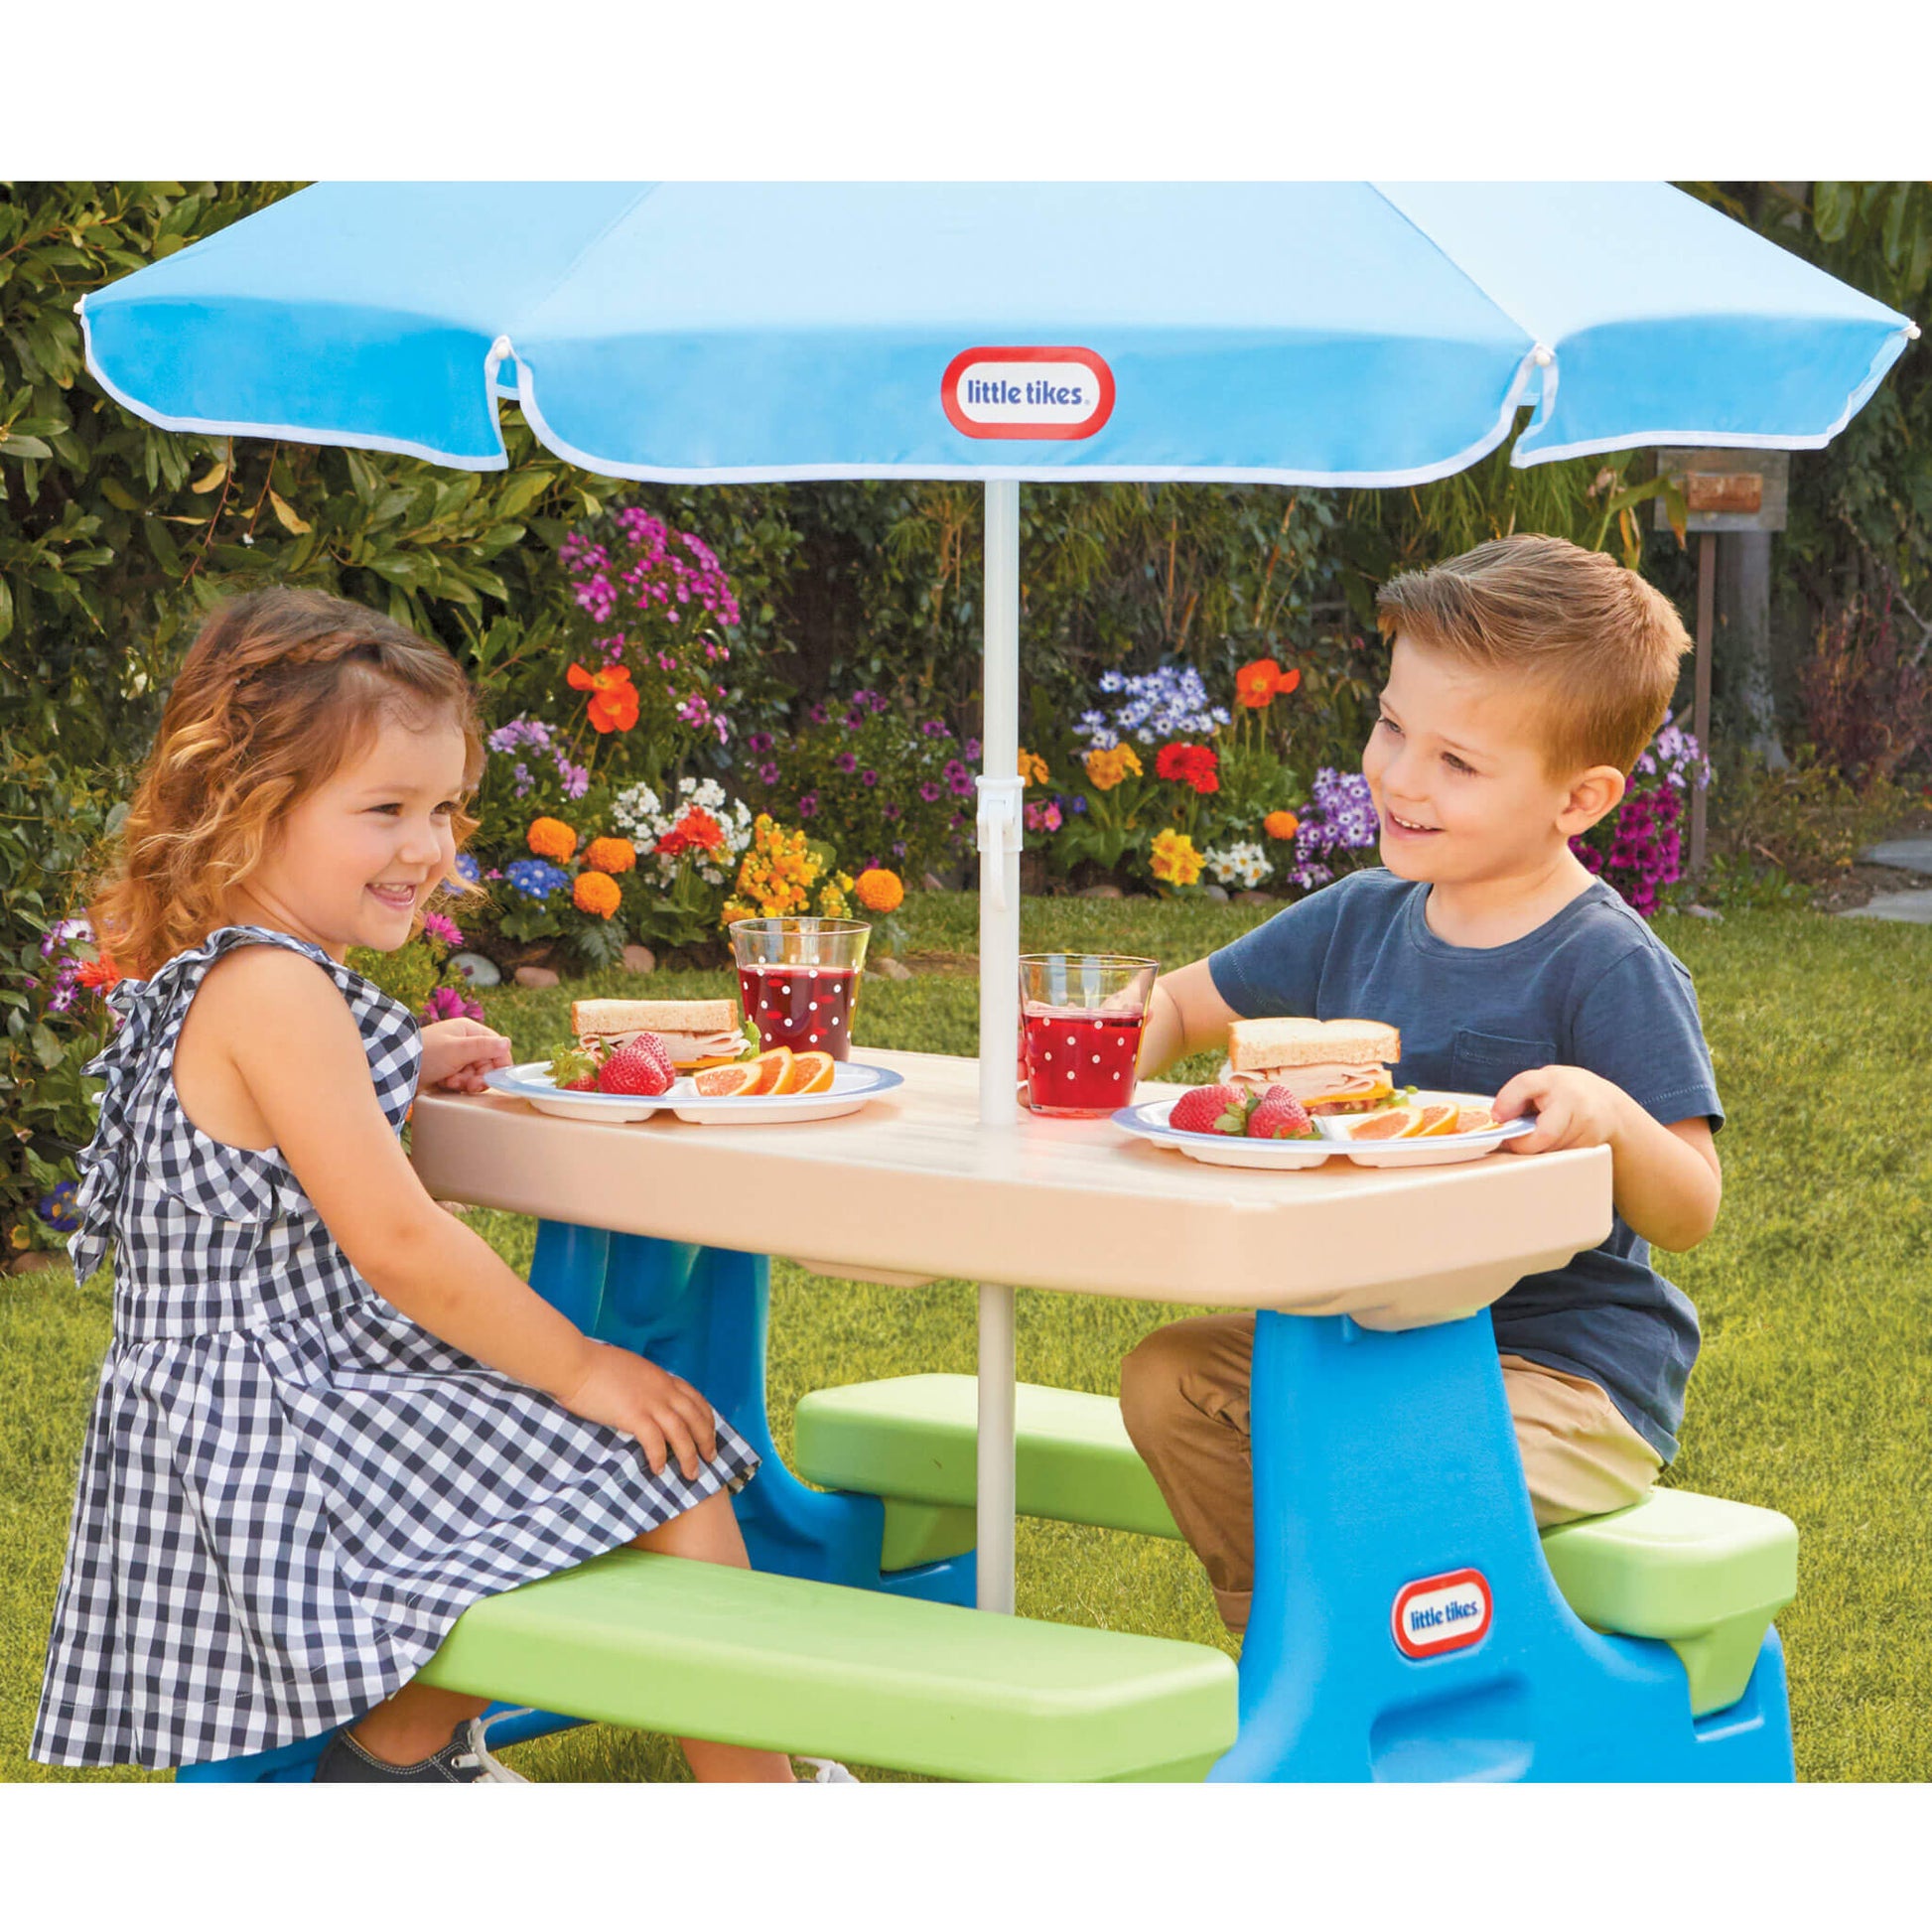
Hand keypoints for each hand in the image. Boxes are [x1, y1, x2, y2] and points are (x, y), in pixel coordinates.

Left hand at [420, 1018, 512, 1092]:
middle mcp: (464, 1043)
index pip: (496, 1046)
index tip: (495, 1077)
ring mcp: (456, 1058)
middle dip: (479, 1076)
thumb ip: (484, 1047)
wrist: (397, 1068)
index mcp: (468, 1030)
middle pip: (487, 1063)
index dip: (498, 1063)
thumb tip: (507, 1042)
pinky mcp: (448, 1072)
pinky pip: (463, 1081)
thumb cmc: (426, 1053)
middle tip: (470, 1083)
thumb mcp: (457, 1049)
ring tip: (452, 1082)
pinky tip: (446, 1083)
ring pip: (475, 1074)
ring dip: (467, 1081)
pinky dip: (457, 1085)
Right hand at [559, 1343, 719, 1478]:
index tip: (710, 1430)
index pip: (694, 1397)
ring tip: (691, 1473)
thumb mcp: (630, 1369)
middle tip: (710, 1457)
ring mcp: (649, 1402)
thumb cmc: (594, 1366)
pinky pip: (654, 1441)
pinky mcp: (633, 1415)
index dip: (706, 1416)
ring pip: (681, 1432)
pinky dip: (660, 1457)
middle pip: (695, 1416)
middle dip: (706, 1438)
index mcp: (661, 1376)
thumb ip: (643, 1382)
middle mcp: (661, 1388)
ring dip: (689, 1455)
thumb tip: (643, 1395)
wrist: (576, 1363)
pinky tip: (659, 1470)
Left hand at [1492, 1064, 1630, 1156]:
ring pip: (1553, 1151)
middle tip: (1515, 1142)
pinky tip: (1555, 1142)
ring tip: (1540, 1136)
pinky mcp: (1593, 1145)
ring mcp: (1587, 1123)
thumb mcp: (1543, 1083)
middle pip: (1544, 1134)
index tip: (1497, 1118)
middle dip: (1525, 1144)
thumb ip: (1519, 1096)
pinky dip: (1552, 1156)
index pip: (1527, 1085)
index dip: (1508, 1102)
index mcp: (1552, 1080)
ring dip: (1538, 1150)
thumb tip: (1497, 1122)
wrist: (1609, 1107)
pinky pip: (1563, 1158)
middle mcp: (1573, 1099)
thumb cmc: (1566, 1093)